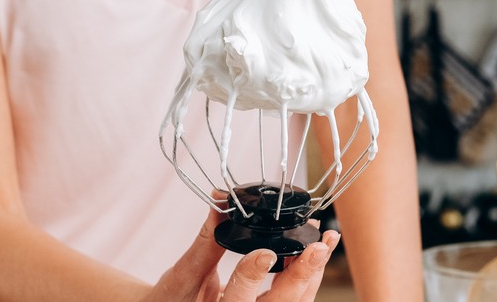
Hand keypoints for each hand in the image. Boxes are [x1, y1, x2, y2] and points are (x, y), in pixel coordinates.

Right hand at [143, 203, 339, 301]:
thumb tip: (220, 205)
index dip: (254, 275)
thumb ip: (206, 243)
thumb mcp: (184, 274)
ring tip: (325, 242)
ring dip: (312, 273)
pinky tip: (313, 253)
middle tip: (318, 246)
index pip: (240, 299)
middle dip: (303, 273)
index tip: (266, 253)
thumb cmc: (172, 299)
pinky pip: (293, 299)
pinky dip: (305, 276)